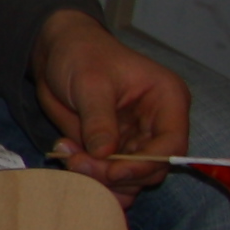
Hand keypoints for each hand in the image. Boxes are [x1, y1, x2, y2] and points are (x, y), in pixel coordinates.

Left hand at [35, 10, 184, 201]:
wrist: (58, 52)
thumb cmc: (82, 55)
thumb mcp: (90, 83)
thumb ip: (99, 120)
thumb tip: (104, 154)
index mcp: (168, 100)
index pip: (172, 145)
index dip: (145, 164)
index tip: (113, 171)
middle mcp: (158, 124)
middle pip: (151, 167)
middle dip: (117, 173)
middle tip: (78, 163)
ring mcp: (136, 139)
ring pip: (131, 177)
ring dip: (100, 177)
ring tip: (68, 155)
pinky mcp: (115, 149)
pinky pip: (111, 176)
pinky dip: (92, 177)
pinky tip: (69, 159)